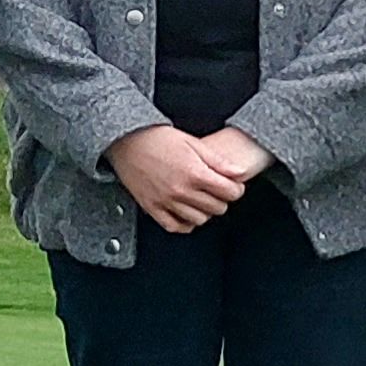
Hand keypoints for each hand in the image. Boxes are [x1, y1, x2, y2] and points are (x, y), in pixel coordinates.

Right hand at [106, 123, 260, 232]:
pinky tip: (187, 212)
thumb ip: (218, 161)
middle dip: (222, 199)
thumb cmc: (157, 138)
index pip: (231, 193)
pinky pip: (175, 226)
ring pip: (200, 219)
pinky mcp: (152, 207)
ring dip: (205, 211)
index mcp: (195, 173)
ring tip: (201, 199)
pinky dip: (185, 223)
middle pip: (218, 208)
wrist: (126, 141)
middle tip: (216, 189)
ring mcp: (166, 201)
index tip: (232, 185)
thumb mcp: (192, 143)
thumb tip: (240, 173)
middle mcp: (181, 191)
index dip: (236, 188)